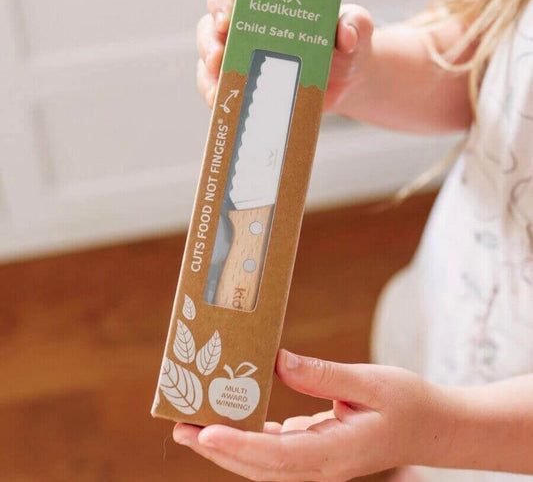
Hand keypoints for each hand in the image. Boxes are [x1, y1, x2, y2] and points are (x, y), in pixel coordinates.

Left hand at [173, 350, 449, 480]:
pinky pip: (277, 451)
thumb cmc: (407, 402)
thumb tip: (277, 362)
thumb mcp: (369, 381)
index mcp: (334, 454)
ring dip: (228, 445)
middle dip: (217, 448)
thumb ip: (323, 375)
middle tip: (179, 427)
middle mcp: (321, 467)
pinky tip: (236, 420)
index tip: (205, 432)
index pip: (277, 456)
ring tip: (194, 425)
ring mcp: (318, 464)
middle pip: (259, 466)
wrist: (431, 427)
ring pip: (264, 462)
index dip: (238, 446)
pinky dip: (250, 439)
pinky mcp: (317, 452)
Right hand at [196, 0, 373, 110]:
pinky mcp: (245, 84)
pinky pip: (221, 89)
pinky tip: (222, 107)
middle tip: (219, 59)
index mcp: (266, 0)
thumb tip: (346, 35)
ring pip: (210, 61)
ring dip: (208, 75)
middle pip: (211, 26)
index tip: (227, 20)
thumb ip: (356, 23)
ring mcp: (242, 57)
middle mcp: (247, 26)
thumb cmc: (346, 46)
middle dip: (210, 43)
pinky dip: (218, 98)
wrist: (346, 81)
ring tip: (217, 91)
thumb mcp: (356, 28)